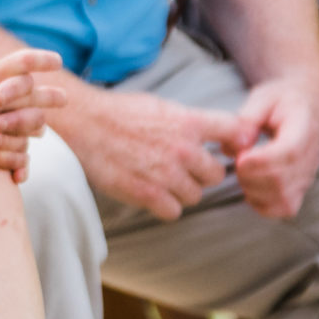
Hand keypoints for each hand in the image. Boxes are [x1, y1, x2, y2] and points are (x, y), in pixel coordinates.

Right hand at [0, 9, 65, 169]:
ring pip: (26, 130)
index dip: (44, 61)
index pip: (23, 63)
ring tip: (39, 132)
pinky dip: (18, 159)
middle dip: (53, 97)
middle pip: (34, 97)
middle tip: (62, 99)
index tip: (57, 62)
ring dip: (34, 130)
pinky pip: (9, 157)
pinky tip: (19, 159)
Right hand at [59, 82, 240, 221]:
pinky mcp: (147, 193)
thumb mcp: (160, 106)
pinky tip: (150, 194)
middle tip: (181, 171)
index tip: (226, 150)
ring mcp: (166, 173)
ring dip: (180, 192)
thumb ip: (189, 121)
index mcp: (189, 122)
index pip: (236, 131)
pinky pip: (173, 212)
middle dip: (200, 174)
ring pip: (194, 196)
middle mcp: (183, 148)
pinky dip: (163, 207)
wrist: (82, 124)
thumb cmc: (118, 113)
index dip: (235, 143)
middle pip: (216, 175)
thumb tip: (212, 132)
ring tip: (159, 181)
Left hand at [229, 71, 318, 218]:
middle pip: (282, 180)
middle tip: (236, 162)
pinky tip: (250, 187)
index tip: (241, 158)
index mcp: (304, 128)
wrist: (305, 104)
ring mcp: (308, 175)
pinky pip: (285, 208)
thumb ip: (247, 120)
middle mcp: (311, 156)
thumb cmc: (280, 101)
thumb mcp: (262, 98)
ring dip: (254, 190)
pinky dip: (263, 204)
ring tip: (243, 172)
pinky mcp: (300, 187)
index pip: (289, 153)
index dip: (262, 161)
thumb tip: (234, 146)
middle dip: (250, 176)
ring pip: (283, 198)